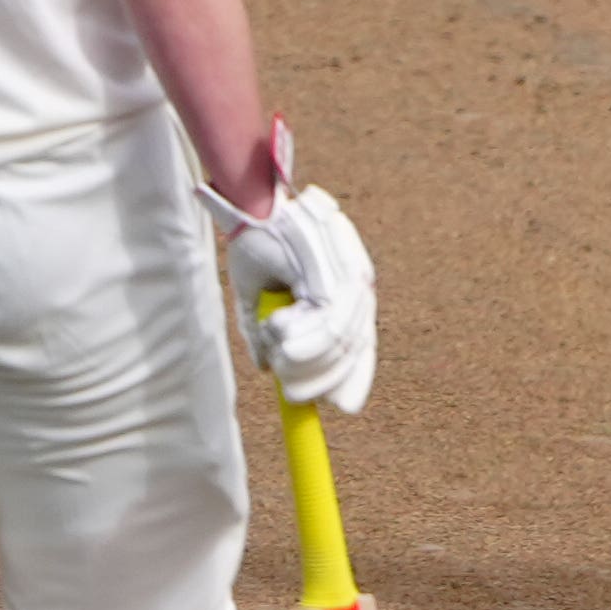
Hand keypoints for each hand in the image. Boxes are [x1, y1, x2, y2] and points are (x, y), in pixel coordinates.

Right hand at [202, 127, 378, 413]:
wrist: (250, 201)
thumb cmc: (258, 243)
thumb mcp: (260, 296)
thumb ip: (268, 333)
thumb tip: (270, 371)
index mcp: (345, 291)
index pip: (360, 343)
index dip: (354, 378)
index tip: (342, 407)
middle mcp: (356, 282)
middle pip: (351, 347)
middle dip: (320, 380)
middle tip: (290, 395)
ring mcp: (347, 273)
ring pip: (337, 338)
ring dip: (306, 360)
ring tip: (280, 360)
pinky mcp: (333, 266)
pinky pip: (324, 318)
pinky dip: (302, 336)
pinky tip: (278, 336)